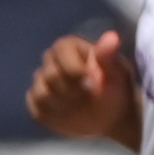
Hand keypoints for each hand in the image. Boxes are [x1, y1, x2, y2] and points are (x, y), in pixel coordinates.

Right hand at [28, 29, 137, 143]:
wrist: (113, 117)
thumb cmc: (117, 90)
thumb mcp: (117, 73)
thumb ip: (109, 56)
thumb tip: (112, 37)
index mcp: (69, 47)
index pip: (60, 50)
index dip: (74, 68)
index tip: (93, 80)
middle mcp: (51, 61)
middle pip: (51, 75)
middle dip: (74, 90)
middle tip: (91, 95)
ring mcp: (42, 82)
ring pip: (42, 93)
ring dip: (65, 104)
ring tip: (82, 106)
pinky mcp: (37, 102)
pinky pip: (36, 108)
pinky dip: (54, 115)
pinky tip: (70, 115)